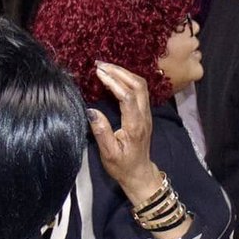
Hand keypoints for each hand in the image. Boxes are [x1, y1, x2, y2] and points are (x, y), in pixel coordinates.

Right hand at [86, 62, 160, 203]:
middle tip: (100, 64)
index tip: (99, 73)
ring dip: (124, 73)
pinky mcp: (145, 112)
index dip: (114, 82)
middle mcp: (144, 116)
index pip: (127, 97)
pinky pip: (140, 90)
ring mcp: (147, 113)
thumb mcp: (108, 153)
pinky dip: (127, 79)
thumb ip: (101, 132)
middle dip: (119, 71)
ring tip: (106, 67)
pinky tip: (115, 77)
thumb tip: (91, 111)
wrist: (139, 173)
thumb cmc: (123, 166)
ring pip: (141, 85)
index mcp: (135, 125)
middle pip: (137, 85)